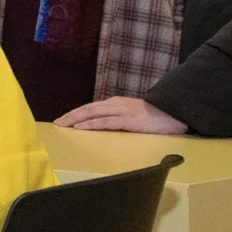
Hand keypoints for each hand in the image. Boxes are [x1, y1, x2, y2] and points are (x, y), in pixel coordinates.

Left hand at [54, 96, 188, 133]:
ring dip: (76, 119)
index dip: (76, 113)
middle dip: (70, 115)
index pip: (91, 108)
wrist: (175, 112)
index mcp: (116, 104)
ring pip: (93, 113)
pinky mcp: (129, 120)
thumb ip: (119, 119)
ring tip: (63, 125)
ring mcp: (122, 111)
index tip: (63, 120)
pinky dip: (91, 124)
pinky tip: (81, 127)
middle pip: (87, 109)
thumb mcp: (133, 115)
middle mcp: (116, 104)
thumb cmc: (155, 117)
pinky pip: (106, 122)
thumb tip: (106, 127)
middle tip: (56, 123)